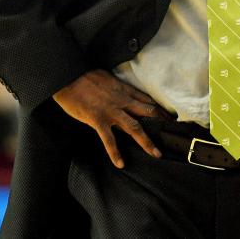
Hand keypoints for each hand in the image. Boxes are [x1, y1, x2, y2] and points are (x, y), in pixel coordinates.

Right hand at [52, 69, 169, 167]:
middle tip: (171, 133)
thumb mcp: (107, 78)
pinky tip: (120, 163)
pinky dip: (115, 153)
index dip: (159, 109)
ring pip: (134, 127)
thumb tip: (120, 93)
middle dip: (161, 123)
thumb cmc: (85, 77)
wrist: (68, 77)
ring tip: (156, 154)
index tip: (169, 117)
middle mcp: (122, 100)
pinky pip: (109, 139)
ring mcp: (111, 111)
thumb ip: (117, 88)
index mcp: (124, 90)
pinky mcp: (98, 120)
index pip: (147, 100)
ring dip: (146, 141)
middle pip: (148, 112)